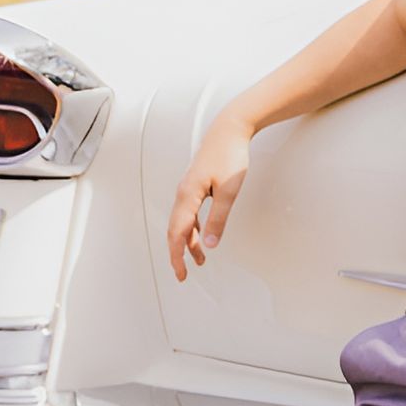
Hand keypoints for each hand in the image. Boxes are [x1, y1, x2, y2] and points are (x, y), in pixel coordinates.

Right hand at [166, 111, 253, 282]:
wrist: (229, 130)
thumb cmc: (230, 157)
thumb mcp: (228, 191)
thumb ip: (218, 218)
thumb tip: (210, 244)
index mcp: (187, 196)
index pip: (177, 233)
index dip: (177, 256)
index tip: (181, 274)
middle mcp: (182, 194)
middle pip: (174, 230)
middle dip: (178, 254)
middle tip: (183, 275)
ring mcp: (187, 190)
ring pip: (182, 223)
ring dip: (189, 242)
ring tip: (200, 261)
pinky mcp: (195, 186)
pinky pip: (189, 213)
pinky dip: (193, 228)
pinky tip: (202, 237)